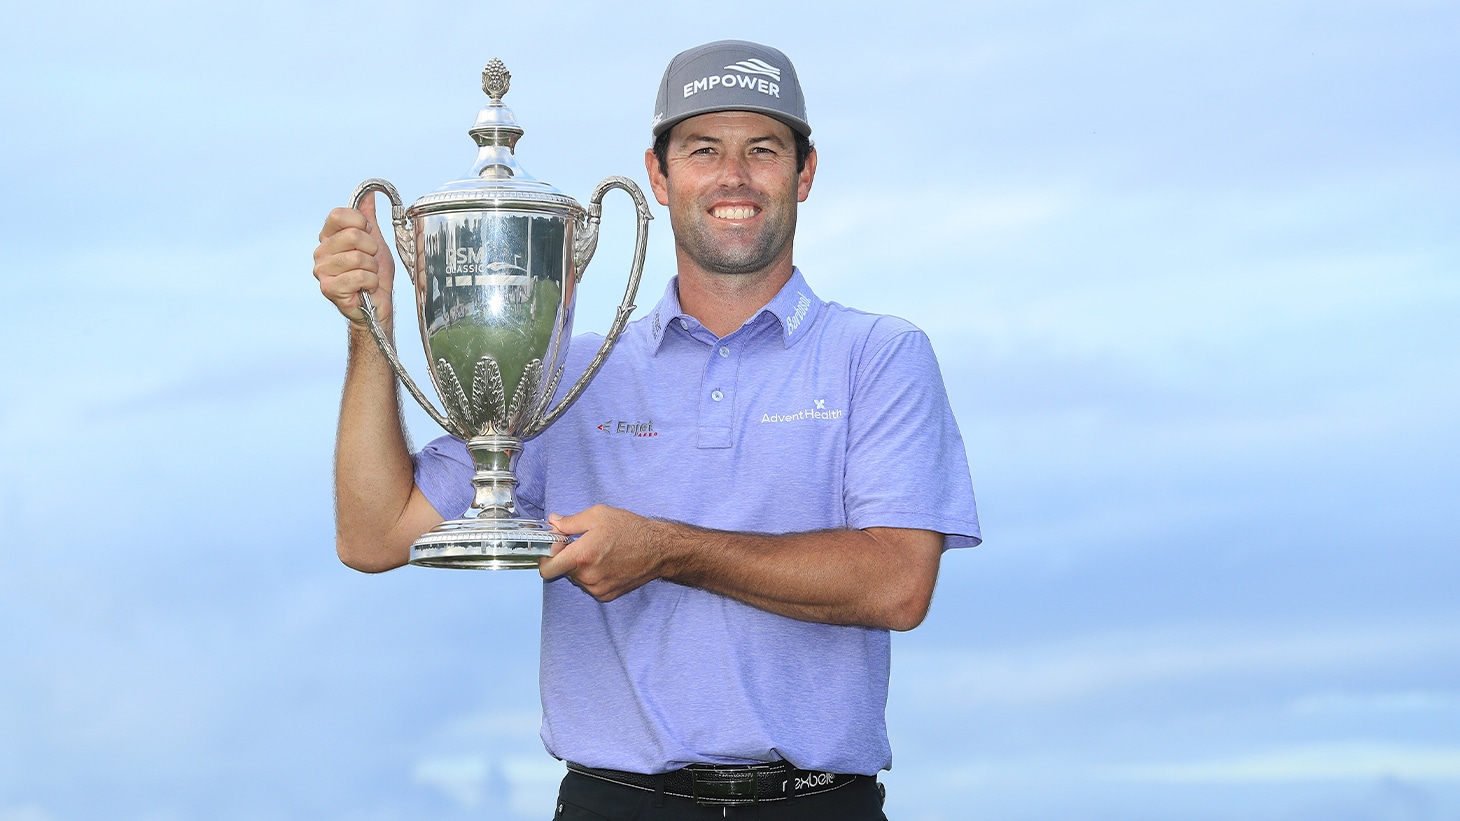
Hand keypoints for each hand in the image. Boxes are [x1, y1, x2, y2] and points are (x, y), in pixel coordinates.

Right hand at [312, 193, 395, 326]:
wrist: (377, 304)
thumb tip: (369, 193)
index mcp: (328, 237)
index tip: (368, 237)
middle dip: (372, 250)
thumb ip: (367, 217)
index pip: (339, 215)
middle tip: (370, 261)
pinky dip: (371, 282)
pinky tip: (365, 288)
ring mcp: (322, 270)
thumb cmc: (373, 274)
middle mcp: (320, 251)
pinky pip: (360, 276)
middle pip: (353, 235)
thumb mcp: (375, 240)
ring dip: (372, 268)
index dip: (361, 224)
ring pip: (359, 257)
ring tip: (368, 276)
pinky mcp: (328, 288)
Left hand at [539, 505, 669, 601]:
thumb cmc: (631, 530)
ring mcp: (597, 588)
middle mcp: (588, 576)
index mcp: (582, 556)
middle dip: (567, 557)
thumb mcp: (598, 515)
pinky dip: (592, 575)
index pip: (546, 568)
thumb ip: (570, 521)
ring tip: (598, 552)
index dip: (546, 556)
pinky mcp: (606, 595)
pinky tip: (606, 562)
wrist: (658, 549)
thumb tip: (553, 522)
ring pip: (576, 578)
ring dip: (580, 566)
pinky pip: (589, 585)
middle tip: (581, 543)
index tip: (555, 545)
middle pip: (562, 570)